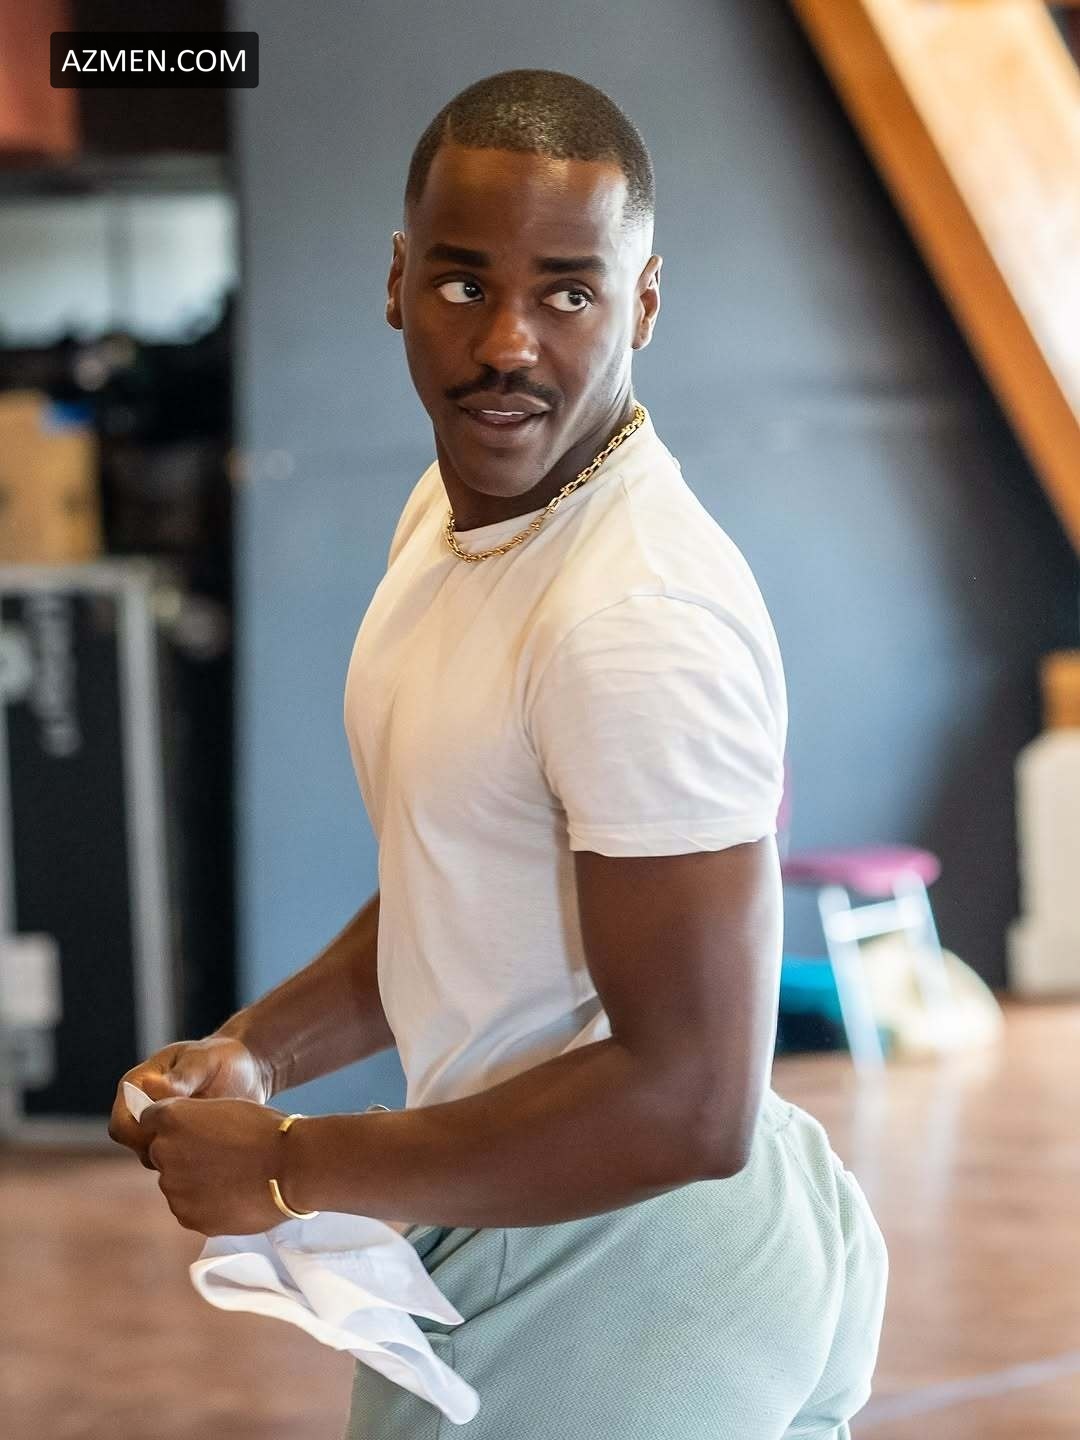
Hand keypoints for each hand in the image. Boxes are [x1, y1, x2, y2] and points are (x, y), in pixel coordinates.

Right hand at [108, 1035, 273, 1168]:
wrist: (246, 1068)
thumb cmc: (221, 1057)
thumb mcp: (203, 1061)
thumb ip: (182, 1076)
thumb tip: (152, 1087)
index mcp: (137, 1087)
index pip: (121, 1126)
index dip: (142, 1135)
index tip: (177, 1128)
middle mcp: (141, 1112)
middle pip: (137, 1148)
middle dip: (165, 1147)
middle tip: (201, 1137)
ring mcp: (160, 1130)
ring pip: (157, 1160)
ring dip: (182, 1156)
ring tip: (212, 1139)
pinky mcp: (179, 1143)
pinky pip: (177, 1165)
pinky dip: (194, 1161)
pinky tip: (216, 1149)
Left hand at [139, 1096, 290, 1235]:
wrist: (290, 1166)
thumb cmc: (265, 1130)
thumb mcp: (225, 1109)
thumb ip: (194, 1121)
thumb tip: (183, 1138)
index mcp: (172, 1118)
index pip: (150, 1120)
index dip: (173, 1125)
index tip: (191, 1129)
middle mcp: (164, 1151)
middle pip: (162, 1153)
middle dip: (182, 1154)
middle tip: (218, 1156)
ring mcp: (174, 1187)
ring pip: (176, 1183)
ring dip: (193, 1181)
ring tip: (230, 1177)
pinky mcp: (187, 1216)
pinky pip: (188, 1208)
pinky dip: (204, 1204)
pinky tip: (231, 1195)